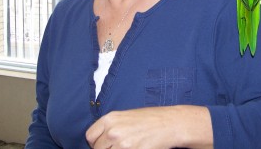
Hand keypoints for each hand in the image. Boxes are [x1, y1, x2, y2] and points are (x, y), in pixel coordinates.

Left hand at [85, 105, 212, 148]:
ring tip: (130, 146)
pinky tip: (136, 148)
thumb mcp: (126, 116)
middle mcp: (113, 131)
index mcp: (110, 119)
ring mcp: (123, 144)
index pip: (90, 137)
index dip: (96, 143)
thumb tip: (100, 141)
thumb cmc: (150, 119)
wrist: (170, 123)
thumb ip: (111, 127)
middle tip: (119, 147)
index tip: (104, 145)